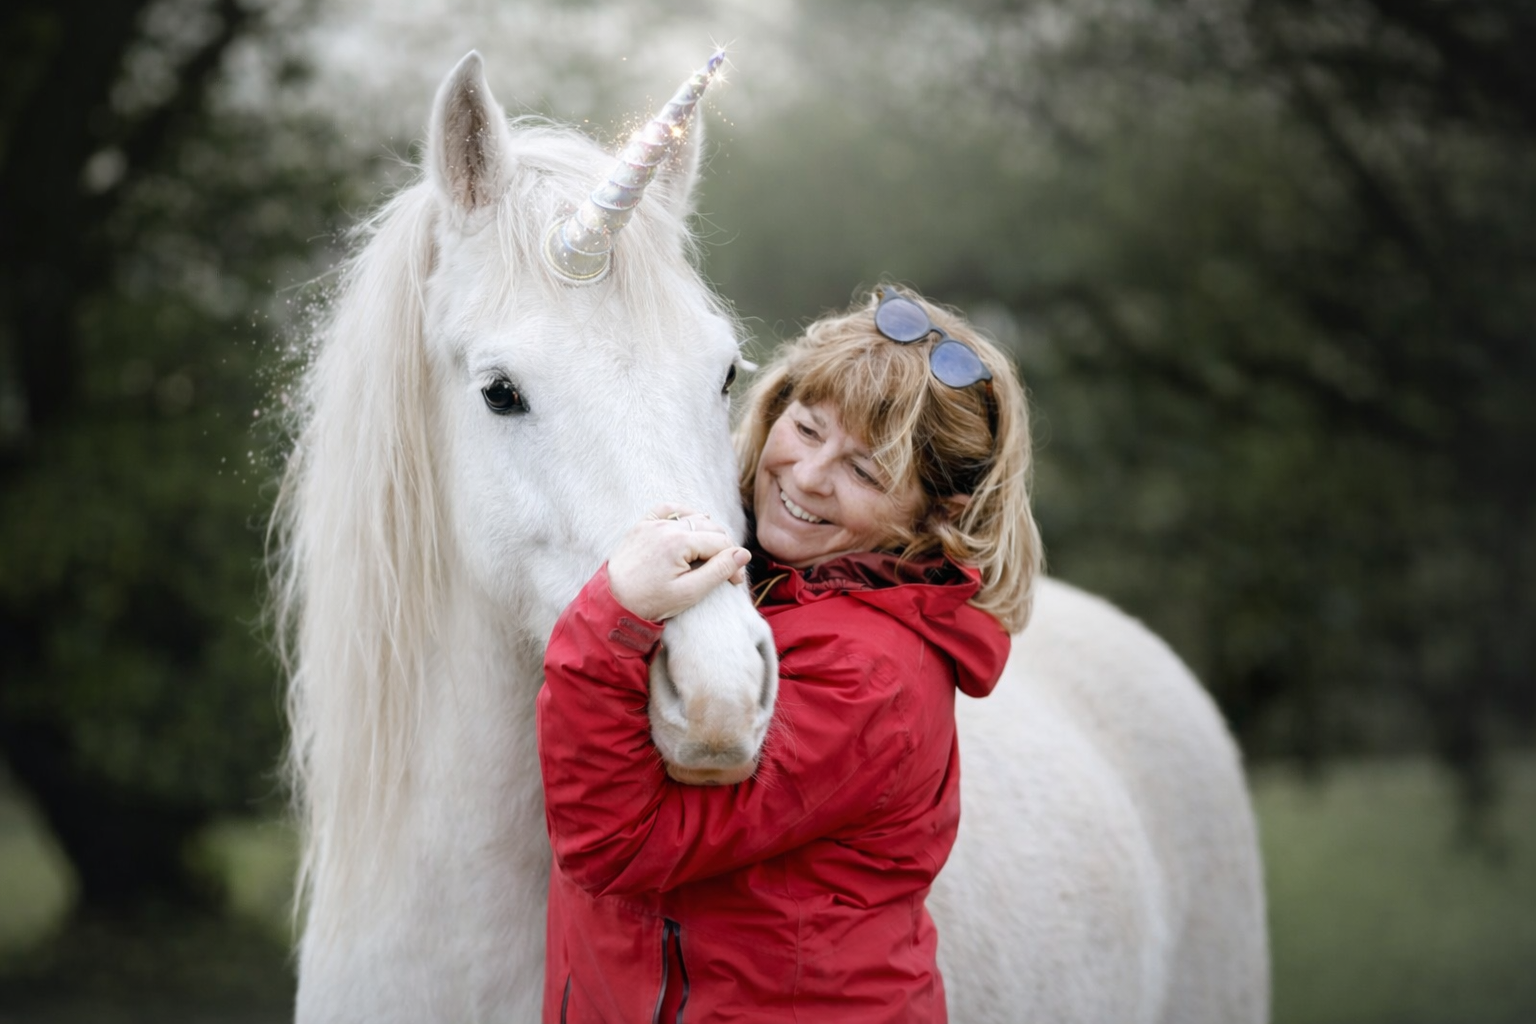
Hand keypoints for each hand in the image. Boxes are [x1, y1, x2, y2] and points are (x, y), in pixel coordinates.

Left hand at [607, 505, 751, 620]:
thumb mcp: (690, 592)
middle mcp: (666, 526)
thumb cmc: (650, 602)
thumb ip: (718, 571)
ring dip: (707, 532)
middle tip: (726, 571)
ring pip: (692, 517)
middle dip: (723, 548)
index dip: (733, 561)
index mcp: (679, 542)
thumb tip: (743, 554)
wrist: (611, 603)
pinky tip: (690, 524)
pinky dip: (683, 514)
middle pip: (710, 527)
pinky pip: (667, 508)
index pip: (721, 542)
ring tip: (710, 555)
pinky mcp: (641, 525)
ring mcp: (651, 523)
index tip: (735, 582)